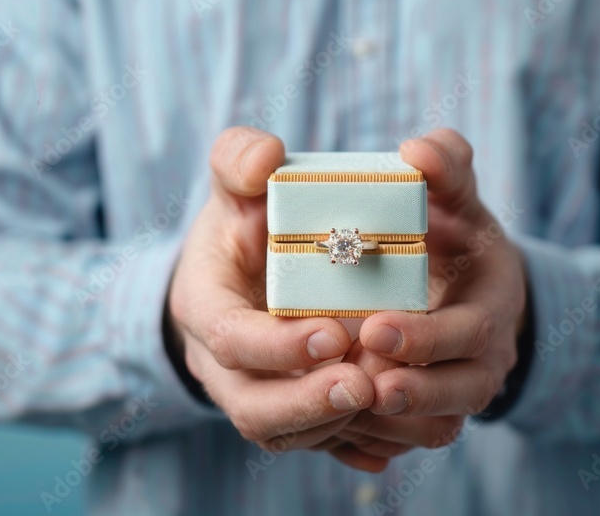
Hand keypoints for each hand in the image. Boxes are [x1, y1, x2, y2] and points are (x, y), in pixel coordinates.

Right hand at [167, 127, 407, 470]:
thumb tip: (265, 160)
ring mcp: (252, 392)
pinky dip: (352, 441)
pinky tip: (394, 428)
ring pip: (284, 435)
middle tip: (366, 385)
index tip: (334, 332)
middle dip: (308, 403)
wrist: (245, 260)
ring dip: (335, 425)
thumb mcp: (236, 178)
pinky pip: (315, 443)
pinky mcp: (286, 410)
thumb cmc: (245, 214)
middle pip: (252, 407)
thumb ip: (241, 157)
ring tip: (386, 400)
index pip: (229, 338)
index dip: (277, 345)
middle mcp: (221, 362)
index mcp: (205, 305)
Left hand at [355, 129, 526, 422]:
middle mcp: (484, 355)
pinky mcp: (437, 409)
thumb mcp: (455, 193)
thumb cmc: (452, 227)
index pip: (471, 331)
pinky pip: (418, 438)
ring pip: (440, 424)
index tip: (374, 329)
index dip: (428, 339)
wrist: (465, 274)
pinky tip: (344, 430)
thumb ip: (445, 166)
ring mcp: (464, 387)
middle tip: (362, 382)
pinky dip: (386, 440)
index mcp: (493, 302)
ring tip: (350, 408)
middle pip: (462, 390)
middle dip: (414, 389)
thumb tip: (418, 150)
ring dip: (396, 423)